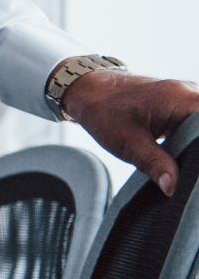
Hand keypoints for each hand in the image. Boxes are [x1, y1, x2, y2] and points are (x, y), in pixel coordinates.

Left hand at [63, 70, 198, 196]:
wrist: (89, 90)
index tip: (195, 168)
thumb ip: (154, 164)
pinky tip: (188, 160)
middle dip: (198, 150)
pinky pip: (197, 122)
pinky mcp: (182, 104)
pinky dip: (195, 139)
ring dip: (197, 145)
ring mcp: (187, 96)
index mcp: (181, 99)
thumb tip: (173, 188)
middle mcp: (190, 93)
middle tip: (190, 173)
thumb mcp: (128, 143)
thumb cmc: (104, 112)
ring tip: (188, 170)